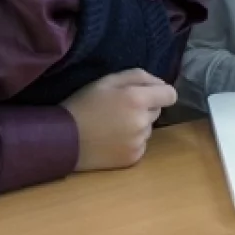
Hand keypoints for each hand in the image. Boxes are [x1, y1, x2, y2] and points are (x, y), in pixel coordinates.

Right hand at [60, 69, 176, 171]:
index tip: (148, 94)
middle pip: (157, 111)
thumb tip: (161, 83)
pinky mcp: (133, 158)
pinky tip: (112, 139)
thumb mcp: (107, 80)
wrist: (63, 139)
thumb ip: (138, 76)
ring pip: (148, 128)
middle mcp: (142, 122)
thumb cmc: (84, 104)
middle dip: (144, 108)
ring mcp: (138, 142)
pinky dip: (131, 141)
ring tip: (112, 125)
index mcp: (137, 99)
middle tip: (120, 109)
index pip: (170, 94)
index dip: (161, 92)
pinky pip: (140, 144)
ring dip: (137, 125)